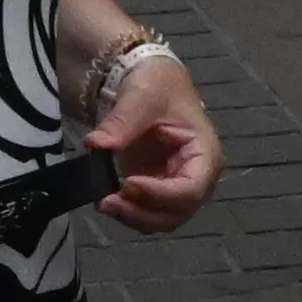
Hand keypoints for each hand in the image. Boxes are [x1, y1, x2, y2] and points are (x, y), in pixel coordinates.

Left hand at [85, 50, 221, 231]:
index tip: (127, 184)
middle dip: (142, 213)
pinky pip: (146, 211)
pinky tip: (106, 199)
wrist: (149, 81)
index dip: (159, 194)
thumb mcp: (142, 96)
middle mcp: (197, 178)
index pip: (190, 189)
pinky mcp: (156, 189)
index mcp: (205, 154)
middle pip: (177, 213)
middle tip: (108, 201)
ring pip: (161, 220)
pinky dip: (127, 212)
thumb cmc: (158, 85)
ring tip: (104, 202)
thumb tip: (96, 145)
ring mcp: (176, 186)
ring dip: (133, 217)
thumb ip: (122, 123)